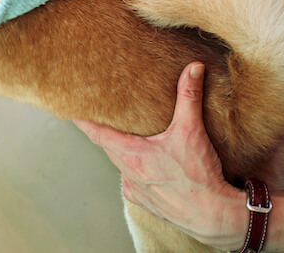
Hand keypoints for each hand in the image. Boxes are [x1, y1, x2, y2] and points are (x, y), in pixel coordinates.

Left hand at [74, 63, 245, 249]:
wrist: (213, 216)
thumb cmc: (199, 176)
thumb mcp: (192, 130)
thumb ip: (189, 97)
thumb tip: (193, 68)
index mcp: (133, 155)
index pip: (99, 134)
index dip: (84, 123)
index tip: (70, 113)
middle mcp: (129, 174)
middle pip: (108, 148)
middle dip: (104, 133)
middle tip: (98, 119)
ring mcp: (136, 190)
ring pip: (121, 166)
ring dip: (121, 153)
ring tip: (124, 140)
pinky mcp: (147, 203)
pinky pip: (133, 184)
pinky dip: (135, 172)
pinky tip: (144, 166)